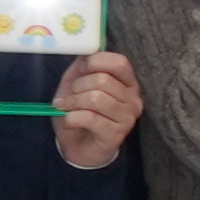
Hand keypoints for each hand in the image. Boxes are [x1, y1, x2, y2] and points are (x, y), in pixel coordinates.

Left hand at [52, 51, 142, 169]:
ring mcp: (128, 117)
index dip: (95, 62)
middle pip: (103, 80)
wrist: (78, 146)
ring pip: (96, 98)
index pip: (120, 62)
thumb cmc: (80, 112)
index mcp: (127, 82)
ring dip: (73, 103)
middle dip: (77, 87)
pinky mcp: (116, 134)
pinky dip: (72, 118)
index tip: (80, 72)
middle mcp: (133, 98)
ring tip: (66, 109)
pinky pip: (90, 118)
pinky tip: (70, 121)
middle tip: (68, 97)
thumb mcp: (77, 85)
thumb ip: (82, 68)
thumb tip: (85, 53)